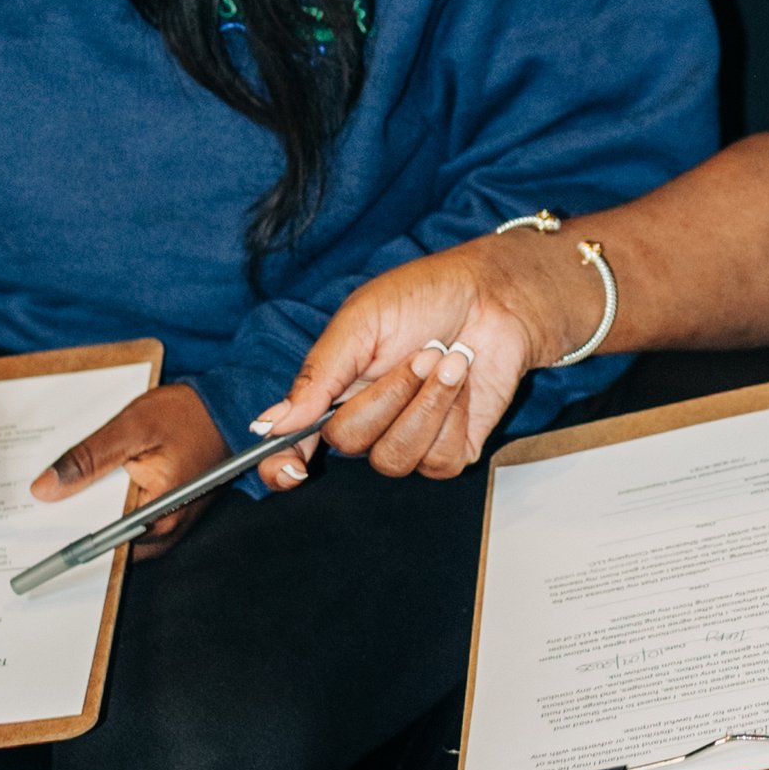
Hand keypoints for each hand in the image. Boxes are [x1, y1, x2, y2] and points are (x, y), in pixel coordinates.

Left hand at [27, 379, 226, 553]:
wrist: (227, 408)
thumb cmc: (188, 415)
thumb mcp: (132, 427)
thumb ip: (88, 458)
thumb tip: (45, 488)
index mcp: (159, 513)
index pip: (102, 543)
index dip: (66, 538)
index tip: (34, 533)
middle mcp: (166, 528)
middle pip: (107, 541)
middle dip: (75, 525)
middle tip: (41, 508)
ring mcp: (168, 523)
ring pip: (116, 531)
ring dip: (91, 514)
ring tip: (61, 494)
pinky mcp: (166, 512)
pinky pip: (128, 518)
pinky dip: (108, 505)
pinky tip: (90, 485)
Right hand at [250, 236, 594, 484]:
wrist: (494, 299)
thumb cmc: (423, 299)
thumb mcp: (361, 321)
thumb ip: (318, 373)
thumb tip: (274, 423)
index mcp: (332, 392)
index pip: (291, 448)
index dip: (282, 467)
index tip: (293, 470)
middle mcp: (366, 423)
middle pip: (348, 444)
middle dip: (388, 395)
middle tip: (418, 354)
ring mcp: (407, 440)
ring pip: (394, 459)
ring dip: (426, 403)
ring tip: (445, 360)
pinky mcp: (449, 451)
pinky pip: (437, 461)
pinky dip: (452, 417)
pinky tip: (461, 383)